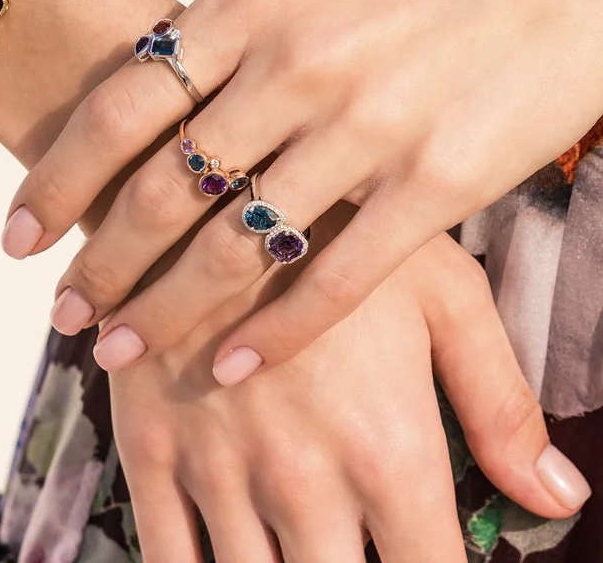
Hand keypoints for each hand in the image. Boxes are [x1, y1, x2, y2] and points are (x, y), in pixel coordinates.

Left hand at [4, 0, 602, 377]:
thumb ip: (226, 38)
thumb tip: (154, 102)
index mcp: (250, 6)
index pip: (120, 109)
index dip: (57, 181)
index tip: (19, 240)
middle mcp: (296, 66)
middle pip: (163, 191)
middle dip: (100, 263)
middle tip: (65, 312)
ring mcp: (365, 127)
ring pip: (235, 247)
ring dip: (164, 310)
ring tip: (118, 350)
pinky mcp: (434, 184)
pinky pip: (333, 278)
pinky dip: (273, 332)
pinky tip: (230, 367)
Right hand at [109, 210, 589, 561]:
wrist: (209, 183)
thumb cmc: (336, 228)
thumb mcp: (440, 292)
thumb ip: (499, 401)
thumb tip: (559, 496)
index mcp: (387, 446)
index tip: (420, 554)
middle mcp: (303, 477)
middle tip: (356, 546)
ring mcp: (218, 467)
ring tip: (295, 547)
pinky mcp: (149, 447)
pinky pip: (166, 557)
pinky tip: (222, 556)